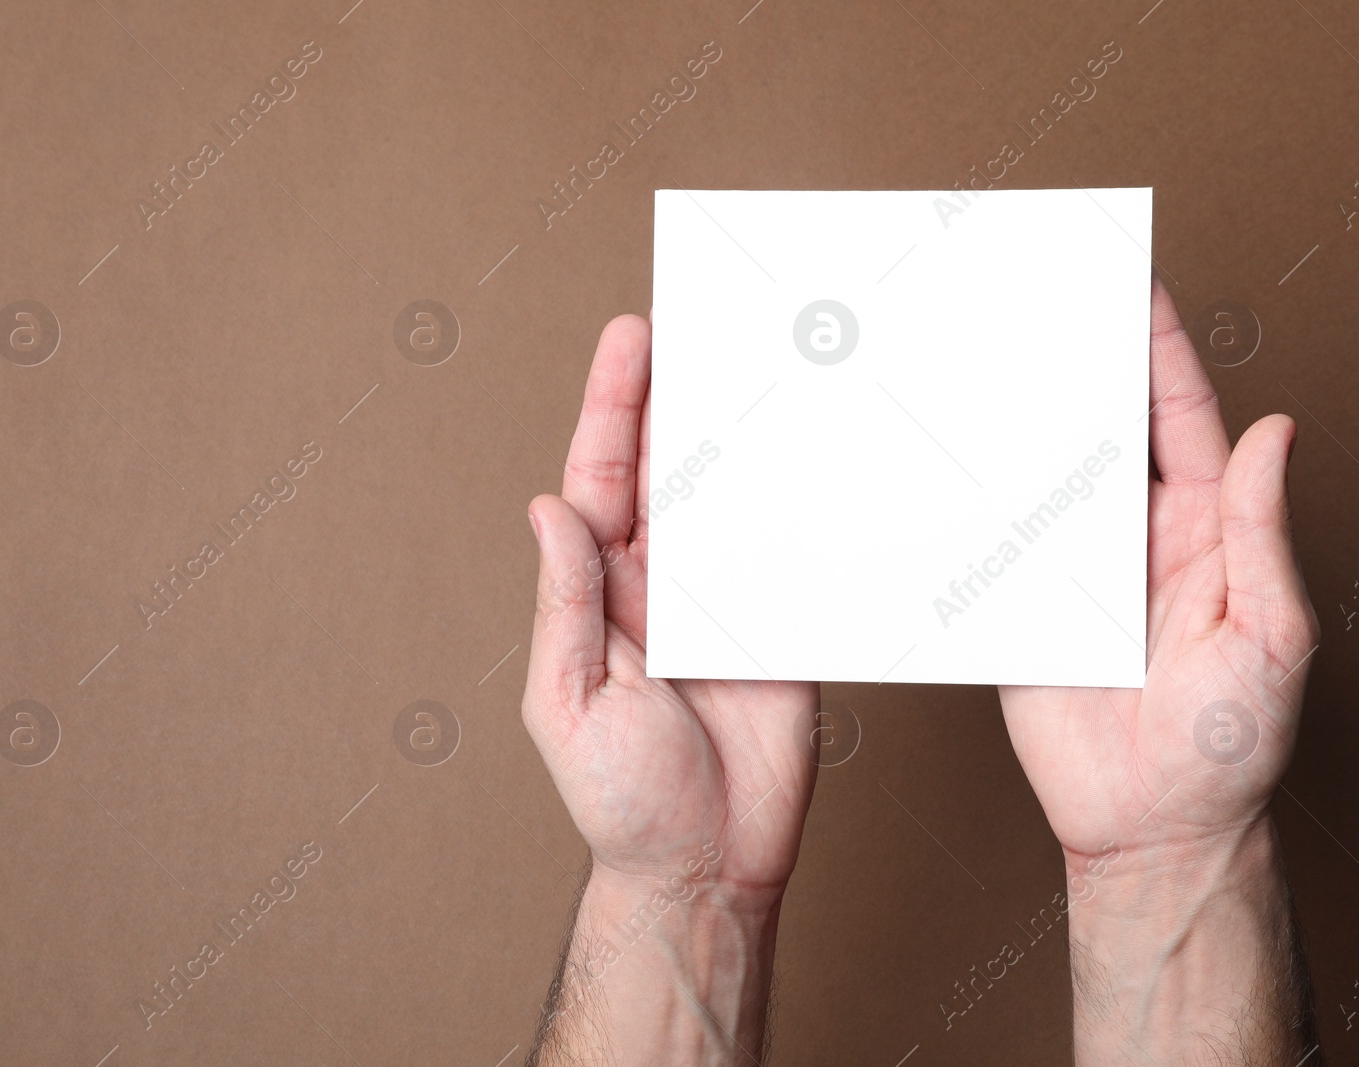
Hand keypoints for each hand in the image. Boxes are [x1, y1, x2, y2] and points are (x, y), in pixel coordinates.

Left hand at [521, 314, 818, 1064]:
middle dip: (679, 391)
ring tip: (760, 358)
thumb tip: (546, 509)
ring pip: (730, 495)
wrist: (706, 867)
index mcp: (600, 593)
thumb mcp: (570, 702)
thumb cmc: (622, 801)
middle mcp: (659, 584)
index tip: (632, 337)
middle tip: (700, 317)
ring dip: (741, 430)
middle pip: (667, 467)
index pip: (601, 477)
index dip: (614, 405)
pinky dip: (800, 499)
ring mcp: (722, 601)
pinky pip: (789, 549)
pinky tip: (811, 449)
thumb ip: (567, 604)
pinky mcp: (780, 626)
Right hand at [998, 277, 1320, 1061]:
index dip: (1162, 353)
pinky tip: (950, 462)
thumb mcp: (1272, 635)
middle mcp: (1135, 542)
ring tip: (989, 361)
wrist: (1151, 831)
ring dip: (1020, 425)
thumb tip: (1275, 435)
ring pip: (1044, 479)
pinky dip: (973, 504)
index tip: (1138, 289)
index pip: (1183, 422)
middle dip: (1082, 365)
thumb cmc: (1230, 748)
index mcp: (1204, 533)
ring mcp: (1075, 575)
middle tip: (1048, 301)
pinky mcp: (1022, 612)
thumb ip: (1261, 534)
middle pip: (1105, 433)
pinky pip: (996, 546)